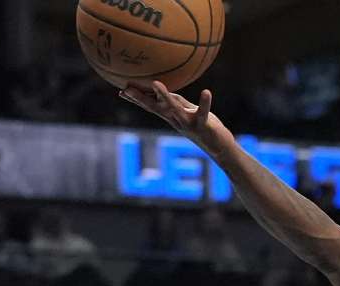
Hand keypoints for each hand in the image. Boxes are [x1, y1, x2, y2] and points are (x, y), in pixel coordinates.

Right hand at [119, 80, 233, 157]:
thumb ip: (175, 102)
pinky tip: (206, 92)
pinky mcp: (202, 125)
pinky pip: (203, 112)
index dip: (136, 99)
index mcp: (171, 116)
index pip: (151, 106)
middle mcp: (176, 120)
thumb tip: (162, 89)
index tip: (121, 90)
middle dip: (140, 98)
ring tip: (156, 83)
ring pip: (174, 109)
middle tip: (126, 88)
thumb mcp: (187, 112)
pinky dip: (204, 102)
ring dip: (164, 97)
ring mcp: (188, 123)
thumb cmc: (203, 126)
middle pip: (155, 108)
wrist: (219, 147)